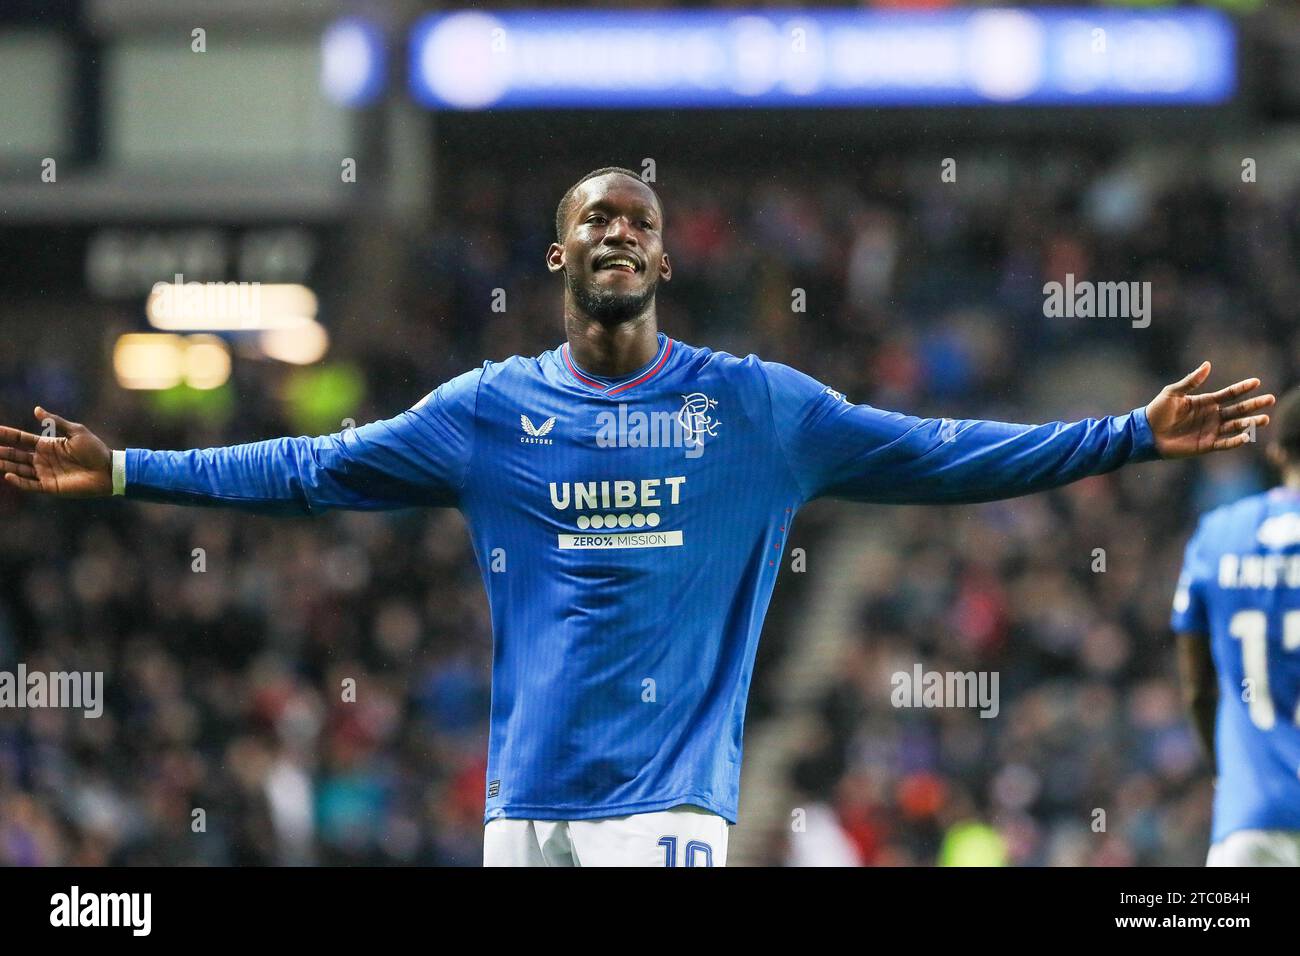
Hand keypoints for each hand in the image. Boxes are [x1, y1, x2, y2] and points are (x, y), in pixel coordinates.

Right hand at [0, 407, 112, 497]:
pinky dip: (19, 481)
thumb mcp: (75, 431)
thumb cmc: (95, 450)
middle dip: (2, 451)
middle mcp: (43, 459)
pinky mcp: (51, 486)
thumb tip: (36, 410)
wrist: (108, 470)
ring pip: (19, 469)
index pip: (21, 439)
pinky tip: (8, 474)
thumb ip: (55, 422)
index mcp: (47, 445)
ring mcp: (45, 473)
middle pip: (16, 454)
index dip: (7, 435)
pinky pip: (30, 484)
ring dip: (6, 464)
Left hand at [1146, 362, 1274, 458]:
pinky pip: (1224, 443)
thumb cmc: (1157, 411)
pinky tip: (1246, 437)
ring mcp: (1210, 430)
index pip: (1229, 394)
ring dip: (1250, 423)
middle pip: (1238, 410)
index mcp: (1205, 402)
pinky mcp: (1206, 445)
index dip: (1242, 388)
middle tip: (1270, 399)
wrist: (1146, 433)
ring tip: (1264, 418)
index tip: (1256, 382)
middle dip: (1254, 405)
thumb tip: (1207, 365)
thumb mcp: (1173, 392)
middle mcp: (1212, 416)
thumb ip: (1191, 381)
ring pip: (1235, 426)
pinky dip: (1236, 441)